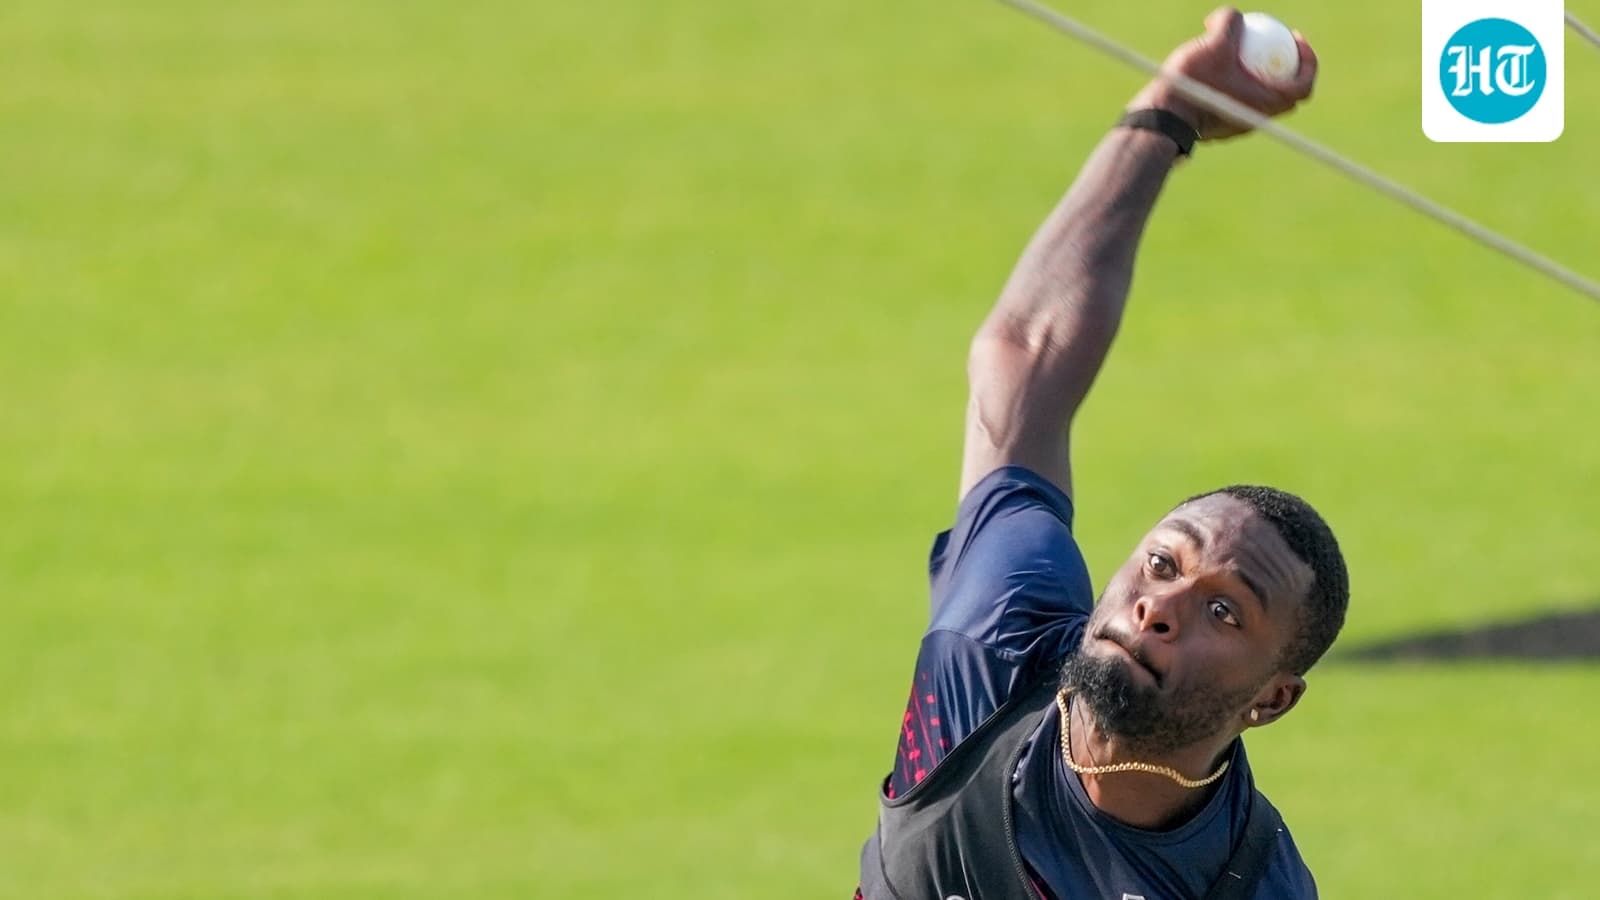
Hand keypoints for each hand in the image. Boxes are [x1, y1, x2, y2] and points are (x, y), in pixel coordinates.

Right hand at [1126, 6, 1317, 141]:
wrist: (1161, 119)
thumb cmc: (1194, 85)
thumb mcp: (1214, 43)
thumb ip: (1229, 22)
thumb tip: (1233, 15)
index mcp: (1267, 104)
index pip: (1304, 84)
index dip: (1308, 59)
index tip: (1295, 39)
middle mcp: (1256, 120)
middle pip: (1283, 92)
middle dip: (1285, 67)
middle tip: (1274, 44)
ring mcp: (1237, 127)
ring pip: (1256, 97)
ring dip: (1256, 75)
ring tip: (1239, 52)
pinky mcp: (1218, 128)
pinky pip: (1235, 102)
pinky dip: (1234, 84)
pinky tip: (1214, 67)